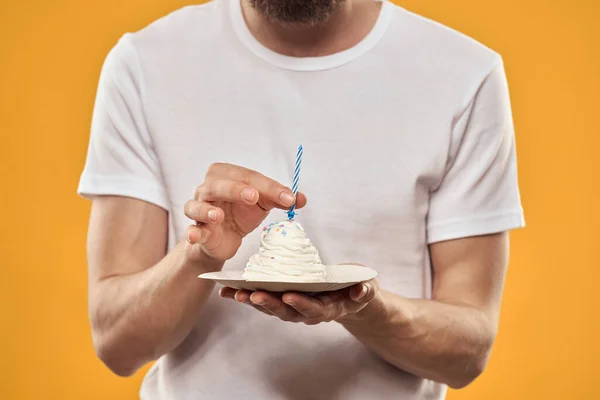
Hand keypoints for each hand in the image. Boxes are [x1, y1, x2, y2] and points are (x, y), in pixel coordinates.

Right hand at [183, 163, 306, 260]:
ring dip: (206, 209)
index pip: (247, 176)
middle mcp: (208, 189)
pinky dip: (192, 232)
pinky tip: (196, 235)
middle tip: (253, 197)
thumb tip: (301, 199)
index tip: (288, 198)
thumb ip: (280, 199)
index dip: (268, 186)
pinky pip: (191, 230)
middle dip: (235, 189)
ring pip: (196, 204)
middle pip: (218, 183)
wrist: (225, 239)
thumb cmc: (241, 213)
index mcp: (226, 176)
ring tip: (218, 215)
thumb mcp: (262, 204)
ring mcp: (199, 209)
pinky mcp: (197, 231)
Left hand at [219, 279, 378, 324]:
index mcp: (328, 308)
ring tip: (234, 293)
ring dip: (252, 300)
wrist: (349, 297)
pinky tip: (227, 290)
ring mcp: (293, 308)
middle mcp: (307, 312)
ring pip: (270, 307)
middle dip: (269, 303)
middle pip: (286, 311)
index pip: (313, 308)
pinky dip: (245, 296)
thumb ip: (364, 290)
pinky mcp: (283, 301)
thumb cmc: (357, 289)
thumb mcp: (366, 288)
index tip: (289, 296)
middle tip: (252, 294)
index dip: (301, 303)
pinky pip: (263, 299)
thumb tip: (361, 290)